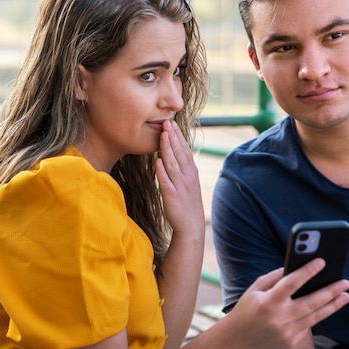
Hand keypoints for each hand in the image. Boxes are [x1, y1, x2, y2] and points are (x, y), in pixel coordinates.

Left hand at [155, 120, 204, 234]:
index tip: (172, 123)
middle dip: (173, 137)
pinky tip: (157, 160)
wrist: (191, 226)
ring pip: (173, 163)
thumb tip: (172, 154)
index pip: (185, 150)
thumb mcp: (189, 183)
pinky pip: (166, 181)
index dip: (178, 136)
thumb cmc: (187, 203)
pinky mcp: (172, 196)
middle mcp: (188, 177)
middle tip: (167, 121)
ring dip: (168, 148)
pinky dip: (162, 170)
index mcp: (191, 172)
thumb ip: (182, 168)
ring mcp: (180, 186)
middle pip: (179, 153)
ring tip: (163, 134)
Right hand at [225, 259, 348, 348]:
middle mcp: (279, 318)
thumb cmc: (248, 308)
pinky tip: (327, 306)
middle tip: (345, 282)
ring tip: (346, 295)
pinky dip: (317, 314)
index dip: (307, 271)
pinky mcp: (291, 341)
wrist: (239, 339)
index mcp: (268, 301)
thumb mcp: (255, 288)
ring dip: (333, 305)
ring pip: (315, 316)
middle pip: (311, 302)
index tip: (321, 261)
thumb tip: (296, 266)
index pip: (291, 283)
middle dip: (330, 291)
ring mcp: (287, 332)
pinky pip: (308, 325)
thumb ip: (275, 277)